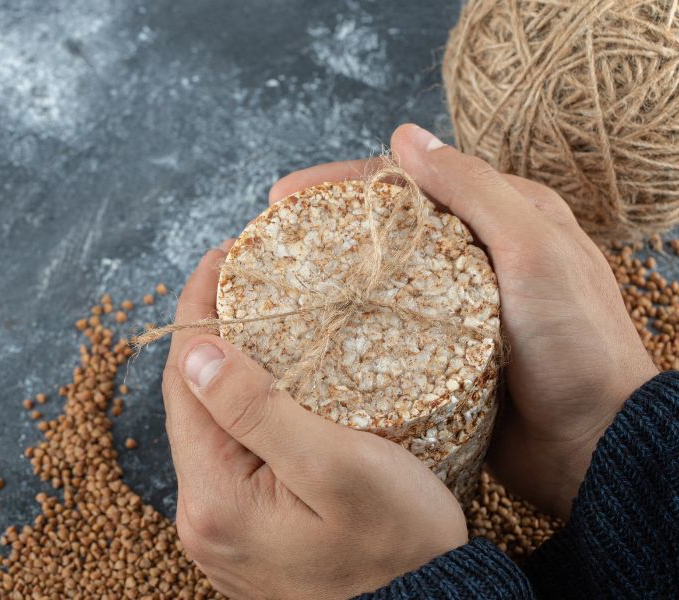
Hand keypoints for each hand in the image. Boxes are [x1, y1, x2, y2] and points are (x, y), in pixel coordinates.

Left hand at [160, 247, 467, 598]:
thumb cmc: (400, 546)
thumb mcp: (336, 468)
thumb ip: (257, 410)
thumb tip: (195, 351)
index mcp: (213, 498)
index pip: (184, 378)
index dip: (198, 309)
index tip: (225, 254)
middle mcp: (201, 518)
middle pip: (190, 400)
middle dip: (212, 332)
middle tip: (246, 275)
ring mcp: (221, 529)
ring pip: (210, 425)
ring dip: (228, 368)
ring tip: (261, 316)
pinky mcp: (245, 533)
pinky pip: (230, 454)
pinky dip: (244, 408)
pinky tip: (272, 381)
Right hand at [270, 124, 658, 518]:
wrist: (596, 446)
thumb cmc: (578, 346)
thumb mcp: (535, 252)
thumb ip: (476, 191)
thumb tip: (406, 136)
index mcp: (501, 218)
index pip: (408, 183)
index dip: (339, 184)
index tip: (281, 198)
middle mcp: (472, 259)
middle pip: (383, 231)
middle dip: (321, 231)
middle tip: (265, 244)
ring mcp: (451, 312)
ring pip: (377, 284)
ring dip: (327, 282)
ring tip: (273, 288)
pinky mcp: (438, 359)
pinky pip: (381, 334)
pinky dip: (345, 328)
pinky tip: (308, 335)